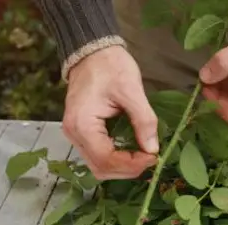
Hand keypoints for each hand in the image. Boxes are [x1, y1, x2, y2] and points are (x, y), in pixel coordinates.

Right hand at [62, 46, 158, 179]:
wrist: (93, 52)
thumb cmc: (110, 66)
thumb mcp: (132, 90)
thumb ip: (144, 121)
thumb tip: (153, 149)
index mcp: (82, 125)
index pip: (106, 159)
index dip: (132, 164)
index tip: (153, 157)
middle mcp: (74, 135)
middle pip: (101, 168)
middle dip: (128, 169)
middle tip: (151, 159)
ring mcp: (76, 135)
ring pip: (99, 166)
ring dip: (122, 168)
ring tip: (144, 157)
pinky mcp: (82, 133)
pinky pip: (98, 156)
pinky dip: (116, 160)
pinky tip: (133, 152)